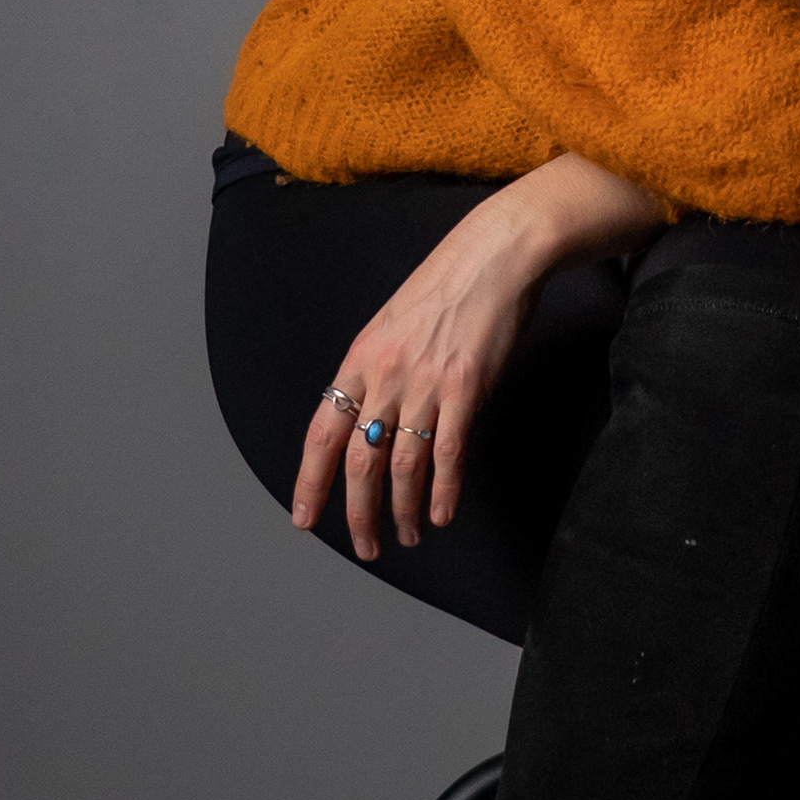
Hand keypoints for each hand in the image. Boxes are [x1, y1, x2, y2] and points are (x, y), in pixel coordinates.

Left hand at [291, 154, 666, 561]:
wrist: (495, 254)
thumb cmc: (448, 285)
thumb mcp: (393, 324)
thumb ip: (379, 372)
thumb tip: (371, 421)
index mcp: (361, 359)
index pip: (322, 433)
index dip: (310, 481)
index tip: (304, 519)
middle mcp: (386, 375)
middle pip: (359, 461)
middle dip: (359, 512)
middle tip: (367, 546)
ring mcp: (425, 382)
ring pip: (401, 465)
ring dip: (403, 509)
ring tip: (409, 534)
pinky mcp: (466, 387)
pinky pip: (448, 453)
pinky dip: (444, 491)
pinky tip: (443, 513)